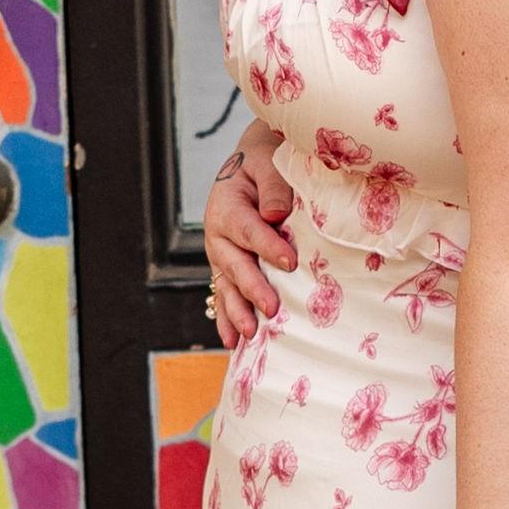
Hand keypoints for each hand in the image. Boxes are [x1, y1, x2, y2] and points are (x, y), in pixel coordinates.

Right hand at [203, 136, 301, 349]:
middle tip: (271, 308)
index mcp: (228, 206)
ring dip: (236, 311)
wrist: (250, 167)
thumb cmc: (264, 166)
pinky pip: (224, 295)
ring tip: (248, 334)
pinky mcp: (225, 269)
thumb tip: (275, 214)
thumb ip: (273, 187)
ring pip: (226, 286)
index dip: (268, 246)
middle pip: (234, 264)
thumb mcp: (268, 166)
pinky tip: (233, 342)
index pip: (249, 229)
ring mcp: (220, 255)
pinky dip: (227, 319)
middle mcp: (218, 234)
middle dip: (252, 288)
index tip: (290, 262)